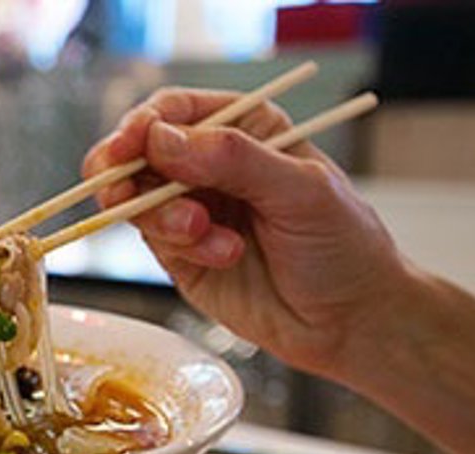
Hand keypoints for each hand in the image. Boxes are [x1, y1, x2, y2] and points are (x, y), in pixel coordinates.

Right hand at [83, 88, 409, 378]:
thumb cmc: (343, 245)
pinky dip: (182, 246)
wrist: (349, 321)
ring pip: (137, 198)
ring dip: (161, 216)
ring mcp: (192, 210)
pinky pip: (154, 239)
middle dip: (126, 173)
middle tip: (125, 195)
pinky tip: (223, 255)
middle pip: (138, 152)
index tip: (129, 146)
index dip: (142, 125)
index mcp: (245, 128)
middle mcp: (210, 165)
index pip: (175, 110)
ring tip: (202, 233)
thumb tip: (162, 140)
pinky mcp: (182, 254)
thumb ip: (232, 158)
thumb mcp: (300, 189)